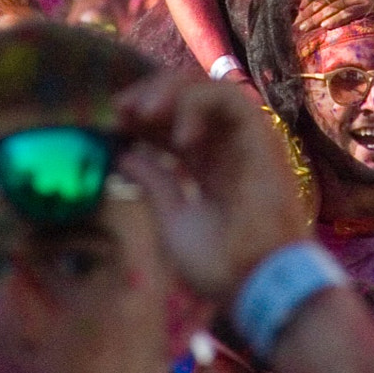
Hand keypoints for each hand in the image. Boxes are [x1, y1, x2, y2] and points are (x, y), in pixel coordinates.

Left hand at [115, 72, 307, 304]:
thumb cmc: (219, 264)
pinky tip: (177, 136)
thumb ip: (154, 183)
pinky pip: (229, 98)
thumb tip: (125, 155)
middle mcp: (224, 147)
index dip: (141, 118)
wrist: (257, 284)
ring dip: (170, 91)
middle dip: (149, 96)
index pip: (171, 125)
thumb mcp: (173, 219)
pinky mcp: (260, 134)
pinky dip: (199, 104)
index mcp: (205, 167)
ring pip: (207, 88)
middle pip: (186, 99)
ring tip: (142, 112)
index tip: (112, 123)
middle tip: (120, 109)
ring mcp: (243, 139)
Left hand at [293, 0, 373, 32]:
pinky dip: (335, 20)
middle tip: (295, 26)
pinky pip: (346, 13)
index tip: (295, 15)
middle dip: (306, 15)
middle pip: (319, 2)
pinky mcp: (364, 4)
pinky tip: (326, 26)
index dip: (303, 5)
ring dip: (316, 20)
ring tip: (304, 29)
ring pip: (330, 9)